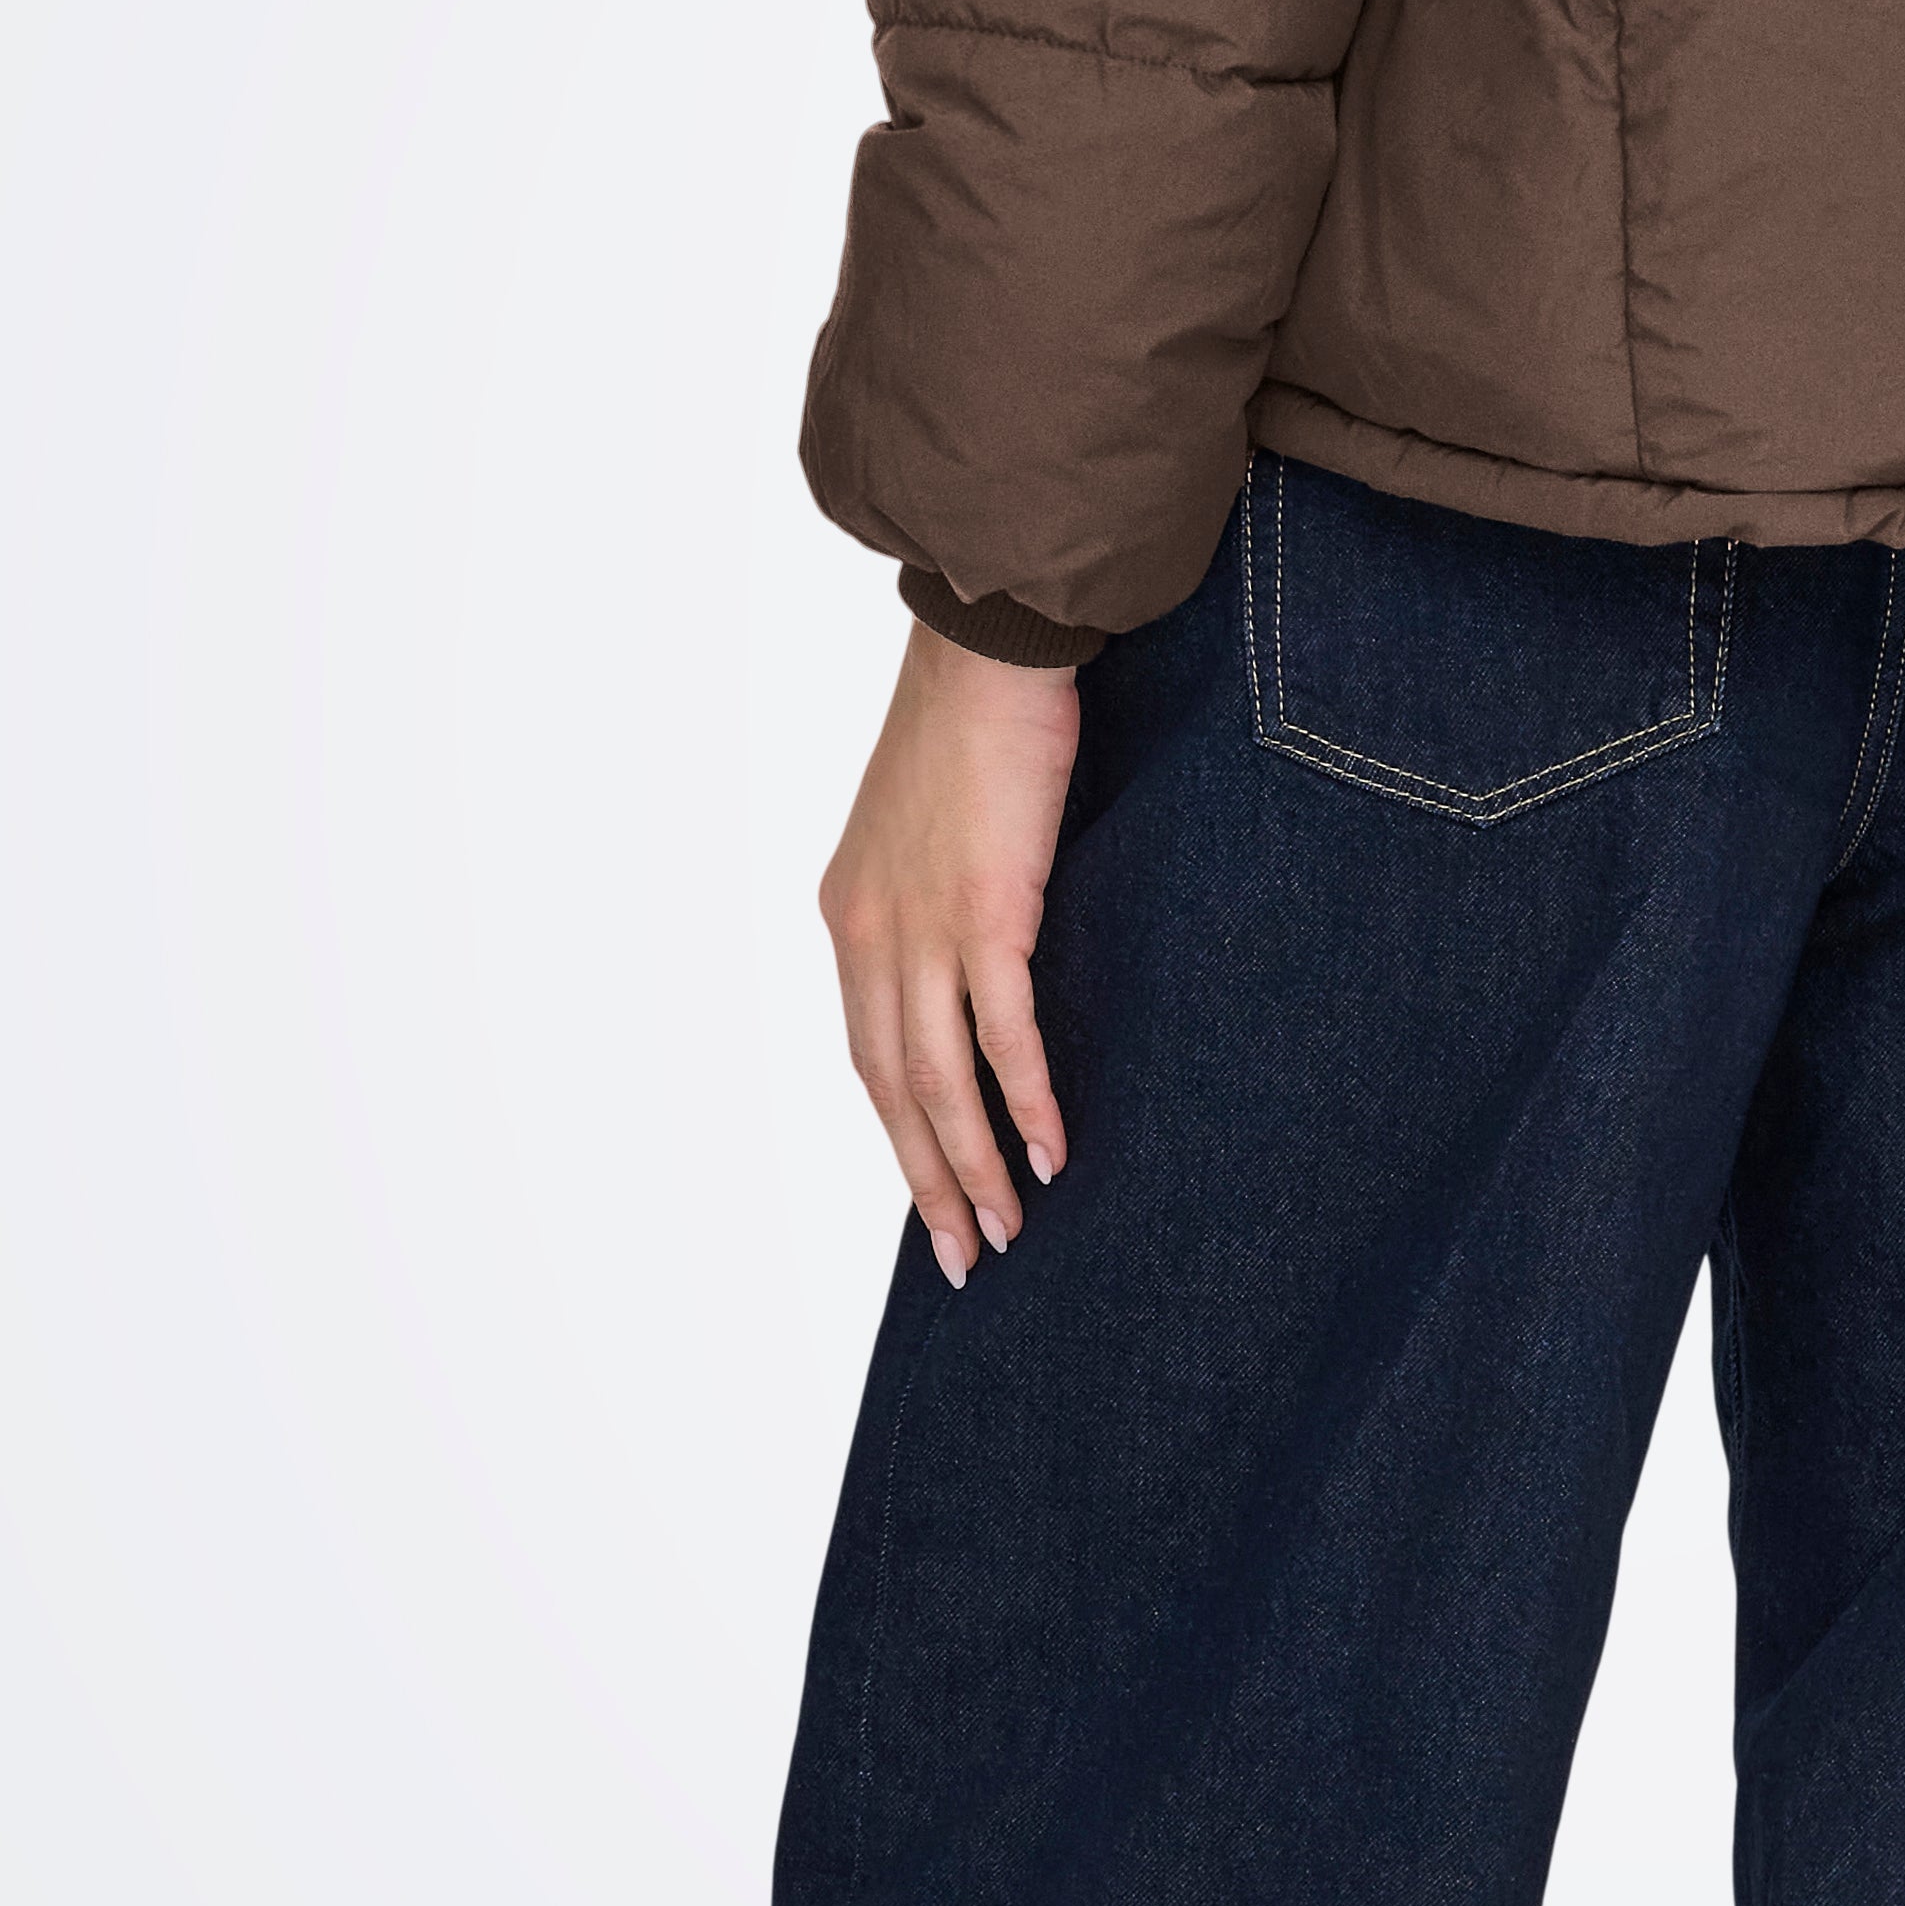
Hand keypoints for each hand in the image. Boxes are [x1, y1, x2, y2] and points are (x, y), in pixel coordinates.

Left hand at [818, 625, 1081, 1276]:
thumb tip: (984, 959)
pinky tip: (1052, 1152)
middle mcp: (871, 934)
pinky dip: (1028, 1100)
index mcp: (852, 917)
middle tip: (970, 1255)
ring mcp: (923, 928)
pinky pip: (1004, 1034)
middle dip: (931, 1180)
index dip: (902, 1134)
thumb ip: (940, 904)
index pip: (870, 1053)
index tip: (937, 1196)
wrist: (987, 650)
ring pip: (940, 1079)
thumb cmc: (975, 727)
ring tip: (1012, 1229)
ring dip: (977, 1164)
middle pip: (893, 1089)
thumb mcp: (930, 830)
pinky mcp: (986, 912)